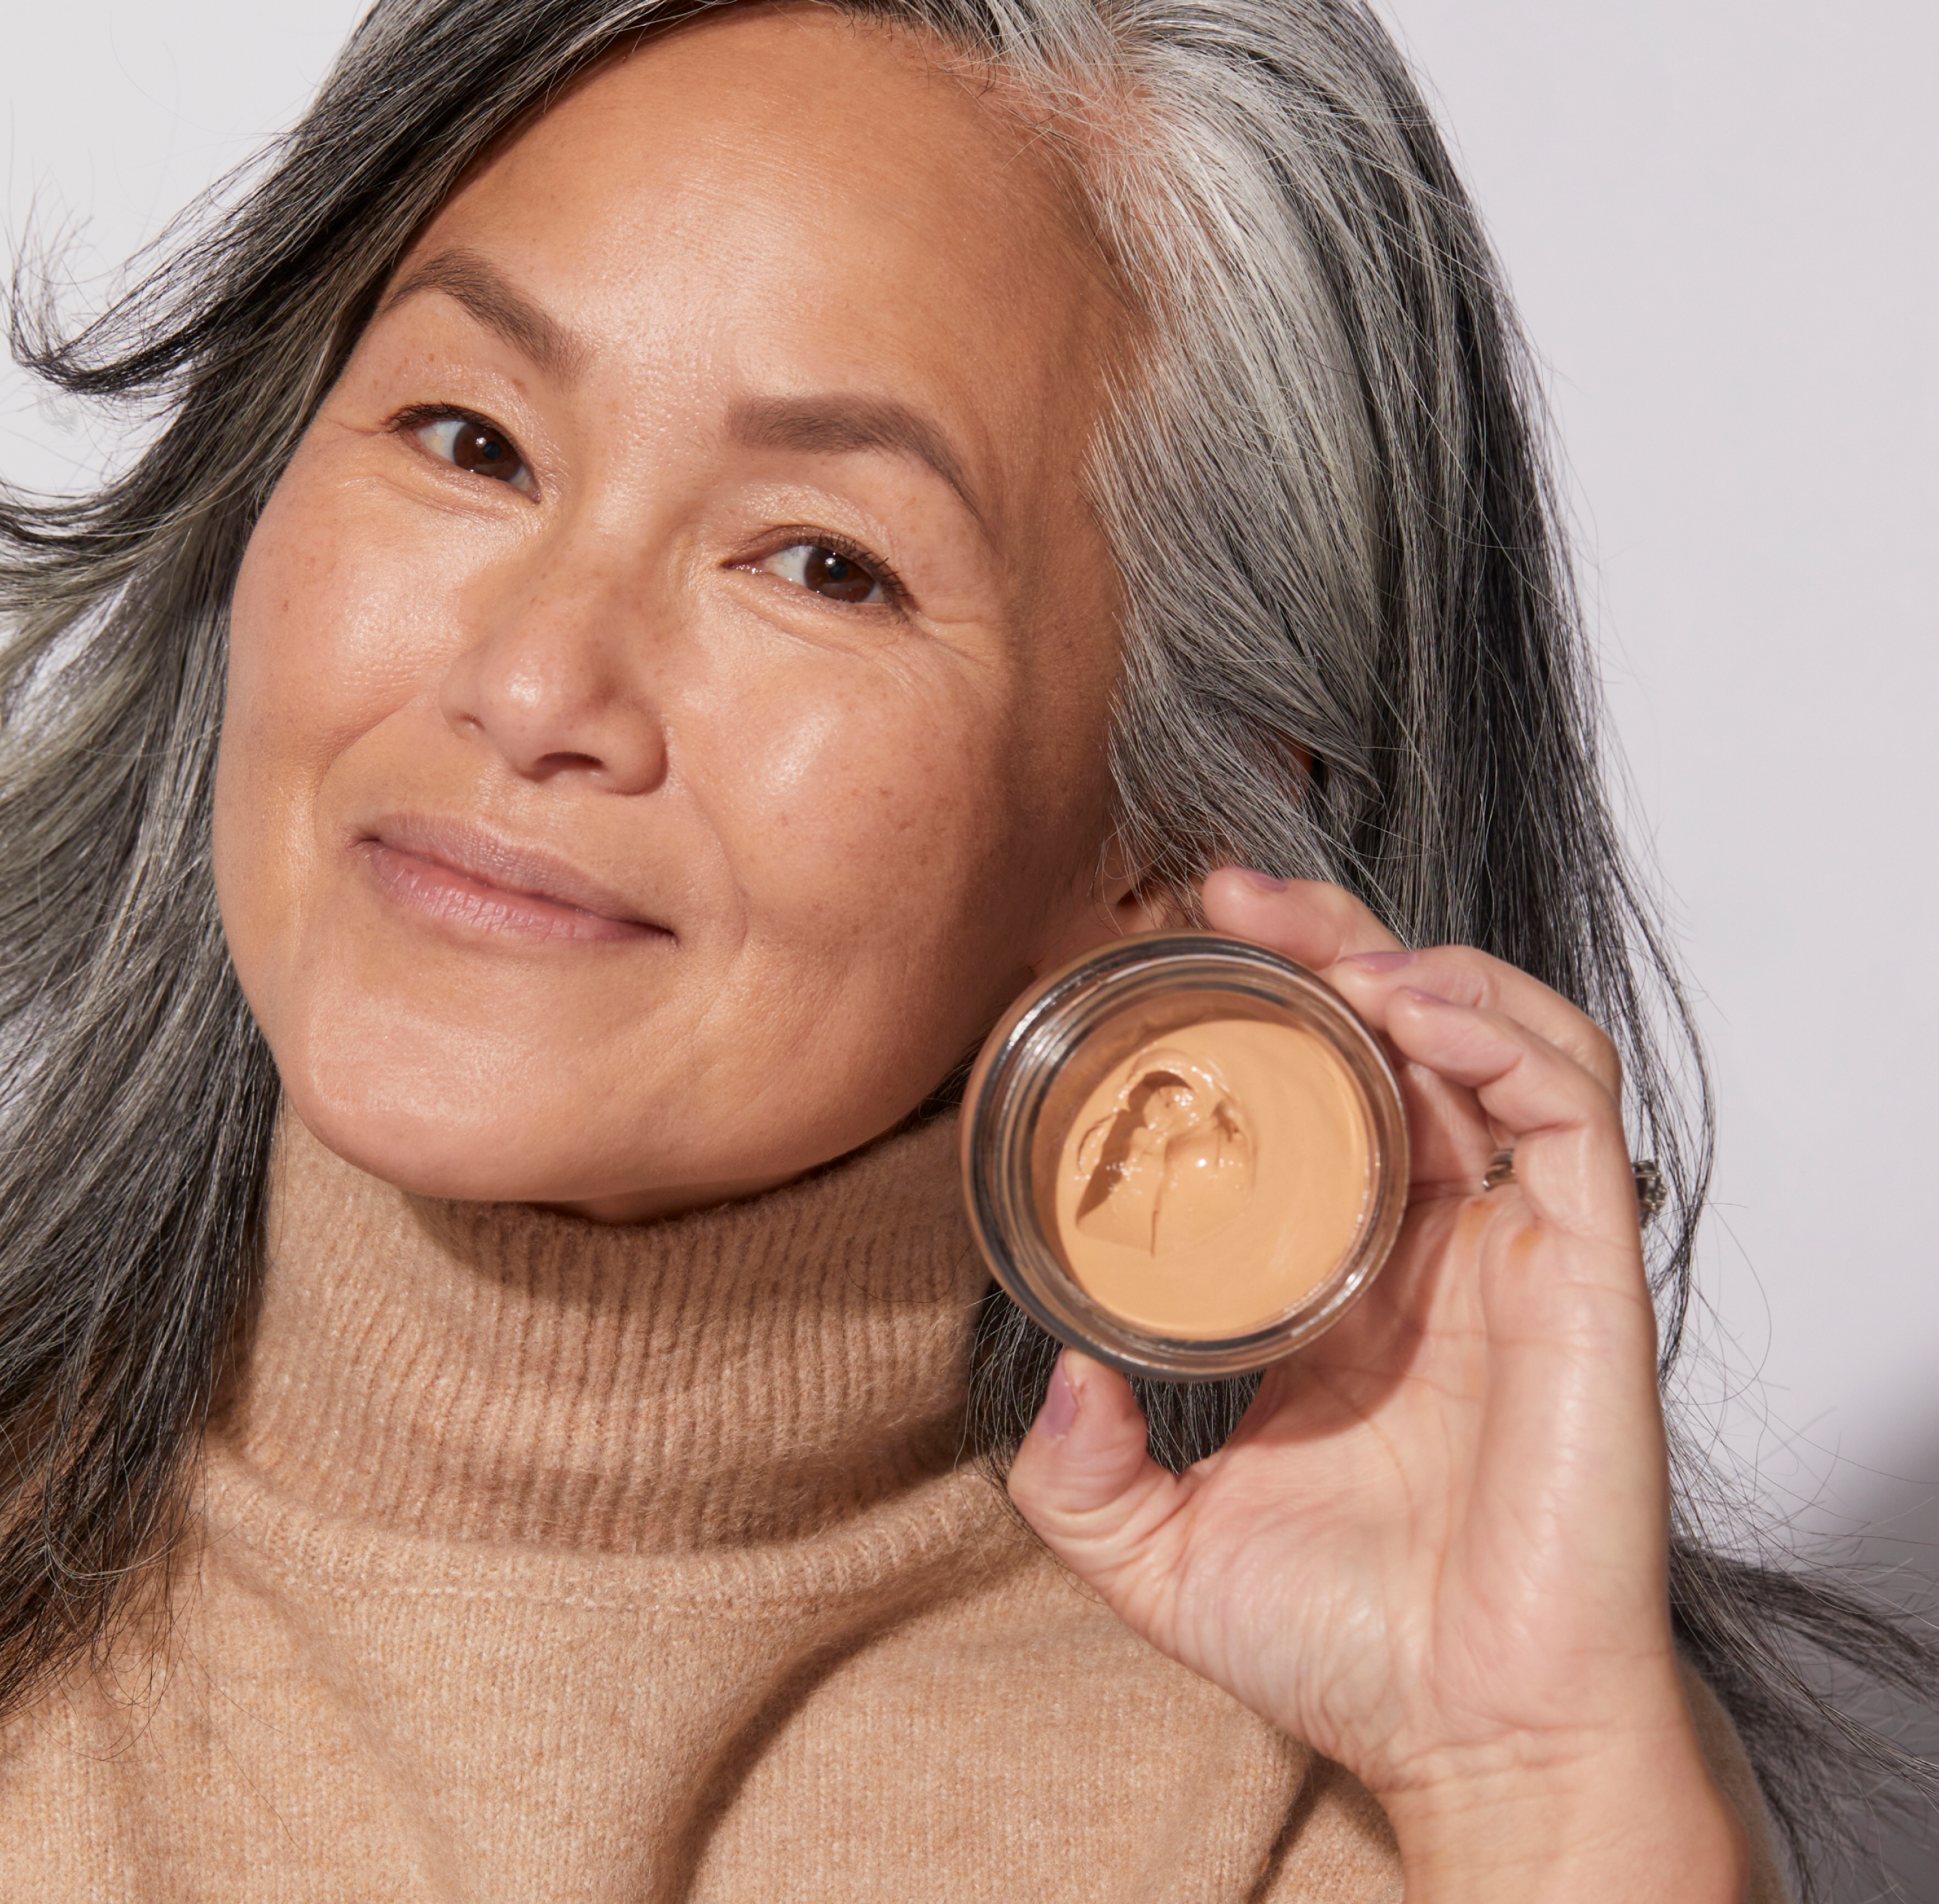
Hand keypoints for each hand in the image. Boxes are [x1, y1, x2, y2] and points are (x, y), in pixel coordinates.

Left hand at [1006, 869, 1750, 1901]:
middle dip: (1326, 939)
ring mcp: (1516, 1249)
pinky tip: (1409, 1010)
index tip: (1174, 947)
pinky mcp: (1588, 1271)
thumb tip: (1050, 1367)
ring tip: (1316, 939)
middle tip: (1230, 893)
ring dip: (1411, 961)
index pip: (1322, 1092)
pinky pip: (1569, 1105)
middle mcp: (1437, 1243)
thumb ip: (1076, 1470)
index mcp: (1347, 1279)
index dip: (1265, 1005)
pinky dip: (1497, 1030)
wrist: (1469, 1744)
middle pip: (1405, 1034)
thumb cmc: (1342, 1651)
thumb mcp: (1152, 1548)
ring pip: (1499, 1037)